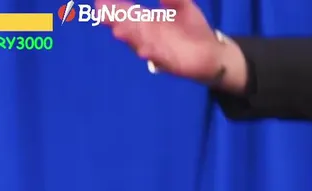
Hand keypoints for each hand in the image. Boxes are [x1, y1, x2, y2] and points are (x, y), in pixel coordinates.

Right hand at [106, 0, 224, 83]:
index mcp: (149, 22)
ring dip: (129, 39)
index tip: (100, 4)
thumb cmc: (193, 30)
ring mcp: (157, 50)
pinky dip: (151, 55)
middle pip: (130, 28)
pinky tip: (143, 51)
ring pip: (140, 44)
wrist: (211, 53)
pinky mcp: (170, 63)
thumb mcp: (184, 7)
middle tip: (103, 14)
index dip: (115, 9)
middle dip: (117, 22)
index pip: (129, 14)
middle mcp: (148, 37)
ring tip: (118, 31)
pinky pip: (159, 59)